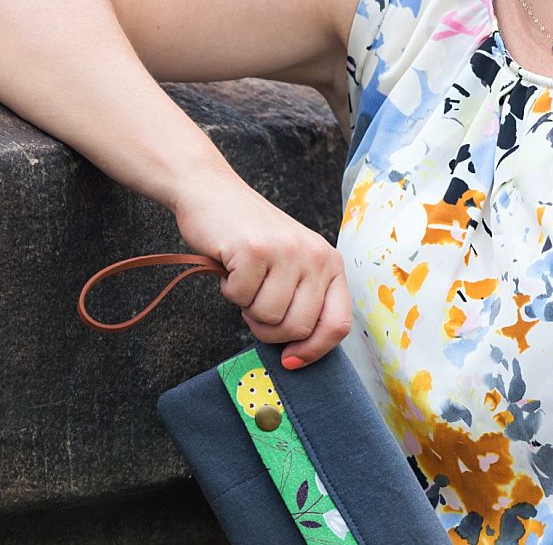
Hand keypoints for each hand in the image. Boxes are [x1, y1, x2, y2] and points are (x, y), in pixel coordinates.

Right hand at [172, 177, 351, 367]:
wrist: (214, 193)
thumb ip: (304, 301)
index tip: (291, 360)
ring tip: (245, 278)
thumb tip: (300, 355)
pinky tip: (231, 265)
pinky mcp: (254, 250)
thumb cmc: (253, 237)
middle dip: (269, 330)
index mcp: (331, 263)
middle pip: (299, 328)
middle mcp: (316, 255)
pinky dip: (229, 289)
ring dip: (247, 306)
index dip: (314, 350)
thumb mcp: (292, 265)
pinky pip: (240, 298)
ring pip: (269, 318)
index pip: (338, 323)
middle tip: (255, 304)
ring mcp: (286, 251)